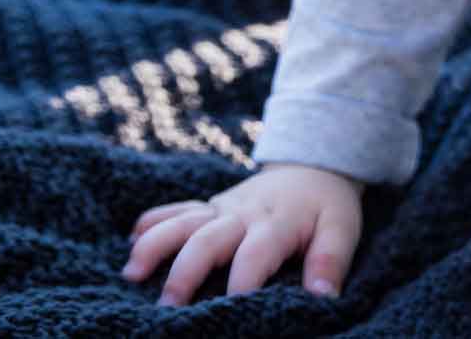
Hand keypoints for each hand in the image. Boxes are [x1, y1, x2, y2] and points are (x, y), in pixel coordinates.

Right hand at [124, 163, 362, 305]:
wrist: (312, 165)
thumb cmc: (326, 206)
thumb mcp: (341, 229)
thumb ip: (330, 260)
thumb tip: (322, 296)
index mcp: (276, 223)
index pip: (256, 254)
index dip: (243, 279)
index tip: (232, 306)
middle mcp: (242, 214)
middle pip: (207, 239)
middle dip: (185, 271)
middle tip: (167, 305)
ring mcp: (221, 209)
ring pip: (182, 222)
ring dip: (155, 245)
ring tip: (131, 273)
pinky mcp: (209, 206)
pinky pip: (175, 209)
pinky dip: (151, 222)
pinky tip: (129, 244)